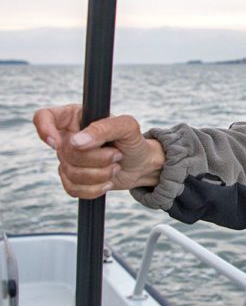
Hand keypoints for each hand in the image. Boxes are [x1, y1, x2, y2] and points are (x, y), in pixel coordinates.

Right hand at [33, 104, 165, 198]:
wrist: (141, 165)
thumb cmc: (133, 141)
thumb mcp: (127, 127)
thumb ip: (104, 128)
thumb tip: (76, 142)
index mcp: (74, 117)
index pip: (43, 117)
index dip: (45, 130)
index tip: (59, 143)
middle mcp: (67, 137)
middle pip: (64, 151)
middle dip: (96, 157)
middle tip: (117, 154)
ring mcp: (68, 159)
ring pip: (70, 172)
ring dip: (99, 173)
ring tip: (115, 166)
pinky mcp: (72, 178)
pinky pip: (72, 189)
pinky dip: (94, 189)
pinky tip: (108, 182)